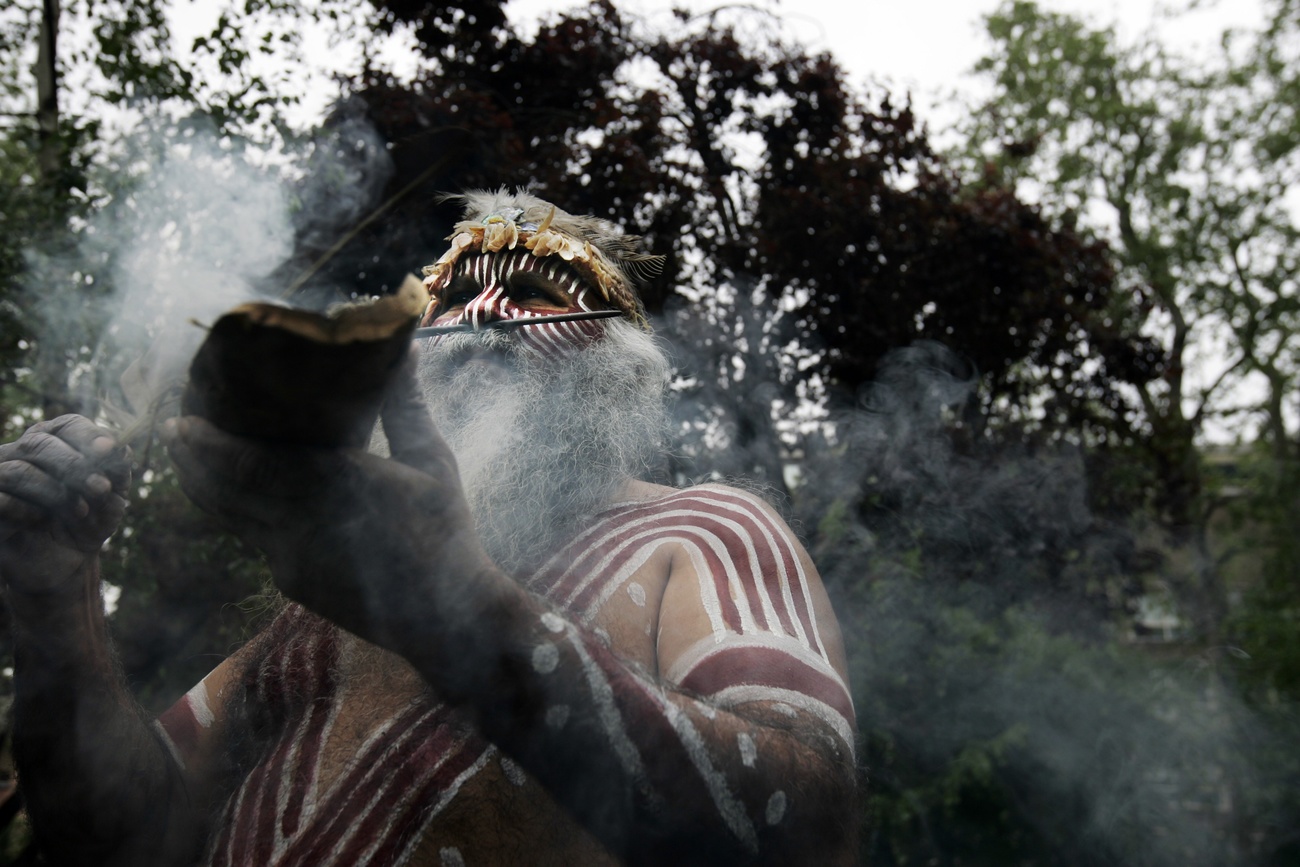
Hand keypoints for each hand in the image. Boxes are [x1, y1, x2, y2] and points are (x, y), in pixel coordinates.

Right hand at [0, 415, 130, 594]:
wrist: (66, 564)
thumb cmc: (88, 522)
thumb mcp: (112, 498)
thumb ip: (116, 472)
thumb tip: (121, 447)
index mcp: (56, 443)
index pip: (68, 425)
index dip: (89, 436)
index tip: (109, 450)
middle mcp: (22, 453)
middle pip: (39, 443)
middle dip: (75, 465)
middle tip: (101, 489)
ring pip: (19, 470)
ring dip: (55, 491)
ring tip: (81, 512)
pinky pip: (1, 500)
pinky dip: (27, 510)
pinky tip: (42, 522)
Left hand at [162, 353, 495, 646]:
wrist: (445, 618)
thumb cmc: (446, 532)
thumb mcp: (433, 463)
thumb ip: (407, 407)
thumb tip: (405, 348)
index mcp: (333, 483)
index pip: (248, 462)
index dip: (208, 443)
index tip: (183, 420)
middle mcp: (299, 520)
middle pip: (225, 488)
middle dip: (192, 460)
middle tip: (172, 432)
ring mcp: (290, 557)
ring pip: (230, 517)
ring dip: (203, 487)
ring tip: (185, 460)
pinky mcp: (293, 582)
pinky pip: (253, 539)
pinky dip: (235, 513)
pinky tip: (237, 498)